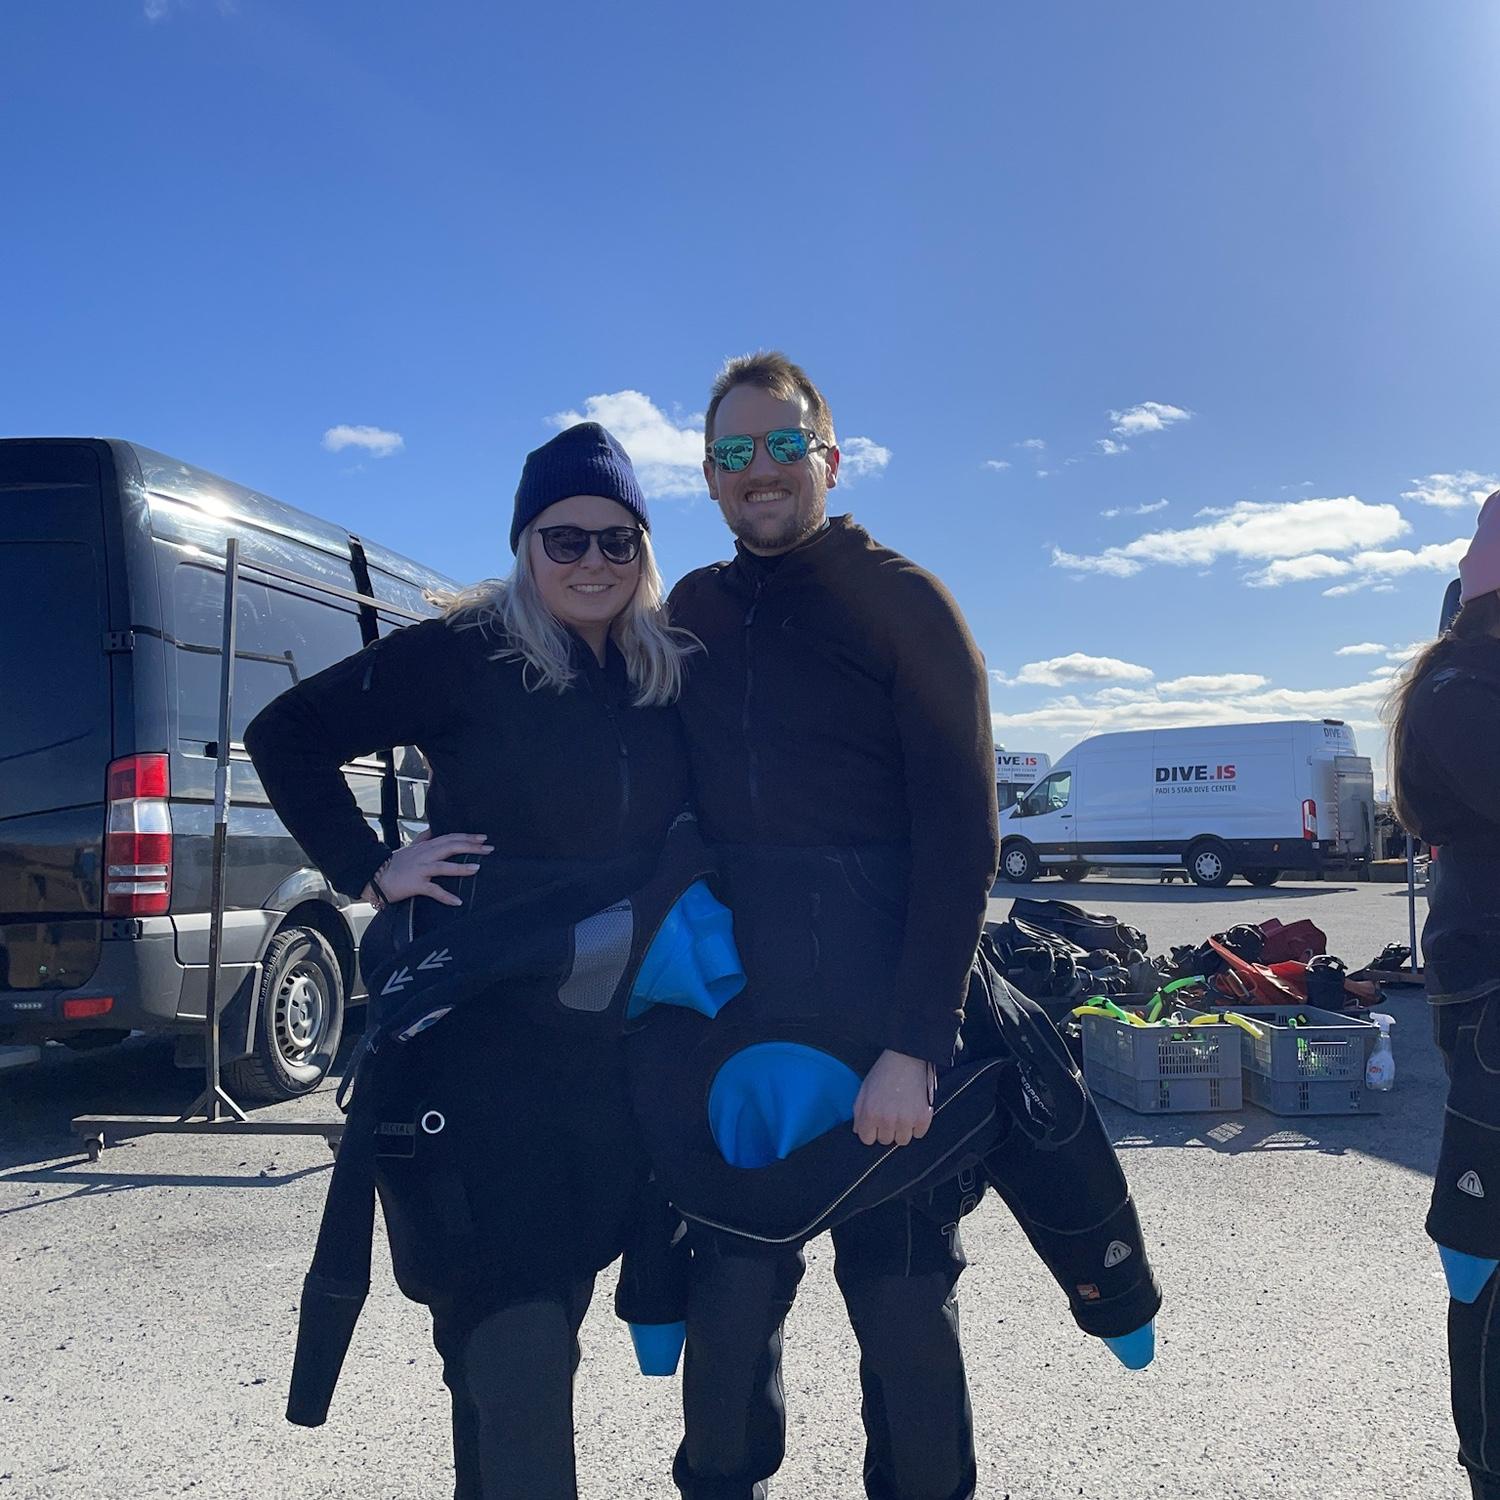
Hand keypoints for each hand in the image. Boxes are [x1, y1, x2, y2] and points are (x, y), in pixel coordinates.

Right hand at [364, 831, 491, 907]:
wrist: (374, 877)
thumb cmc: (393, 865)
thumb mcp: (409, 848)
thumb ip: (422, 839)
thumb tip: (432, 830)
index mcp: (425, 847)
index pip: (449, 838)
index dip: (467, 837)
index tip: (483, 838)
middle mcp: (424, 855)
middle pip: (450, 847)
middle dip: (470, 847)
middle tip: (488, 849)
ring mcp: (420, 869)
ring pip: (443, 866)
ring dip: (460, 868)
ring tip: (477, 868)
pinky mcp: (415, 884)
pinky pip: (433, 890)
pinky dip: (446, 896)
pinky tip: (457, 901)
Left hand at [853, 1049, 934, 1147]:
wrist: (907, 1058)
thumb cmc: (884, 1072)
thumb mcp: (864, 1089)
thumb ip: (858, 1112)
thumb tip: (858, 1130)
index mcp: (870, 1113)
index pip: (867, 1139)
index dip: (870, 1130)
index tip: (875, 1123)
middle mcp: (887, 1120)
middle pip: (885, 1141)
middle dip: (886, 1129)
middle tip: (890, 1113)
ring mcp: (906, 1120)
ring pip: (902, 1141)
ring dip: (901, 1130)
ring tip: (902, 1113)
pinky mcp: (923, 1118)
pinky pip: (918, 1134)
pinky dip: (916, 1126)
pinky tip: (913, 1111)